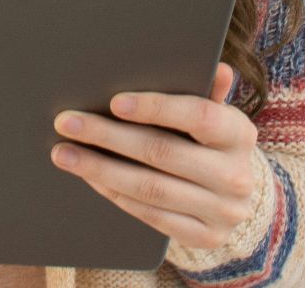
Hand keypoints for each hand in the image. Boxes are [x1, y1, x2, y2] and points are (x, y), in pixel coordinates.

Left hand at [50, 62, 261, 250]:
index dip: (156, 108)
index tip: (113, 102)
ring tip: (65, 153)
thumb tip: (216, 68)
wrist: (235, 197)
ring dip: (101, 169)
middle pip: (163, 153)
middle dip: (109, 136)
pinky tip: (90, 178)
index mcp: (240, 134)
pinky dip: (116, 194)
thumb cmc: (212, 143)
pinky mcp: (204, 237)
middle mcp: (235, 176)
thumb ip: (208, 93)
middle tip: (67, 123)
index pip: (199, 116)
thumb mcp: (216, 115)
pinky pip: (150, 215)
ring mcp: (221, 211)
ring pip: (150, 188)